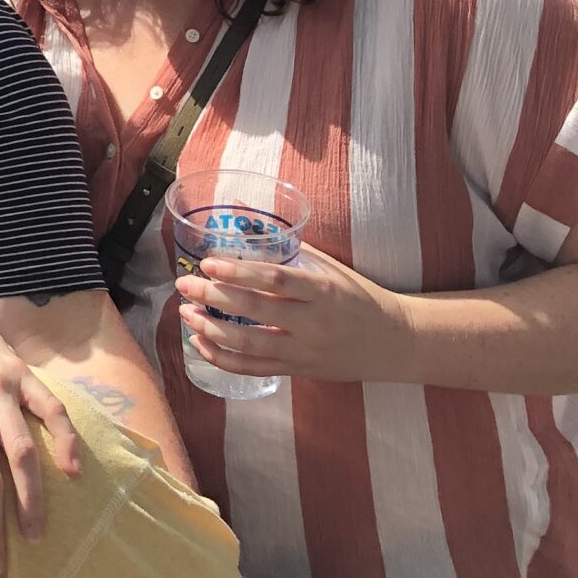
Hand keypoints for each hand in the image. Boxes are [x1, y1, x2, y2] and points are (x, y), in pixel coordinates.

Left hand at [177, 243, 410, 385]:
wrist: (393, 341)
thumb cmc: (356, 295)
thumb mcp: (326, 265)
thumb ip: (281, 241)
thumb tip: (236, 206)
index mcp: (323, 290)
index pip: (277, 280)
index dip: (239, 272)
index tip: (209, 263)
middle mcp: (314, 323)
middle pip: (257, 311)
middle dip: (214, 298)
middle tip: (184, 284)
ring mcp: (305, 351)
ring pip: (251, 345)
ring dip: (212, 330)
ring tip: (186, 313)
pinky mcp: (299, 371)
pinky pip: (254, 369)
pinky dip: (223, 359)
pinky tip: (200, 344)